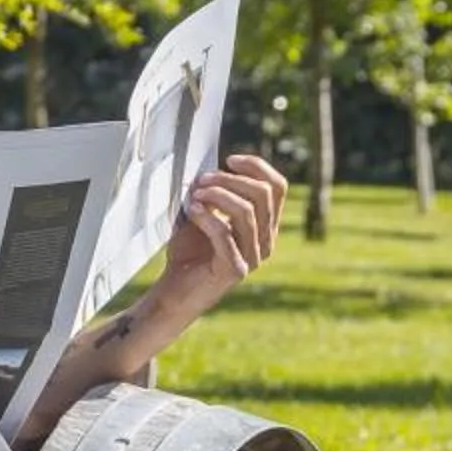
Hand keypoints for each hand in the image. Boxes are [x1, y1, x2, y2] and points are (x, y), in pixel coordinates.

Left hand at [158, 153, 286, 317]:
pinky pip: (225, 234)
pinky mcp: (234, 270)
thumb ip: (216, 195)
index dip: (257, 167)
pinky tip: (192, 210)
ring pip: (247, 212)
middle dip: (231, 180)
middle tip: (202, 180)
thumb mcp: (205, 215)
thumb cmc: (189, 253)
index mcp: (265, 226)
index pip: (277, 188)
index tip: (229, 159)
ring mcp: (253, 257)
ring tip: (194, 194)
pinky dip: (207, 217)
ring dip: (217, 196)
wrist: (174, 291)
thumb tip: (212, 168)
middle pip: (263, 195)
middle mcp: (265, 242)